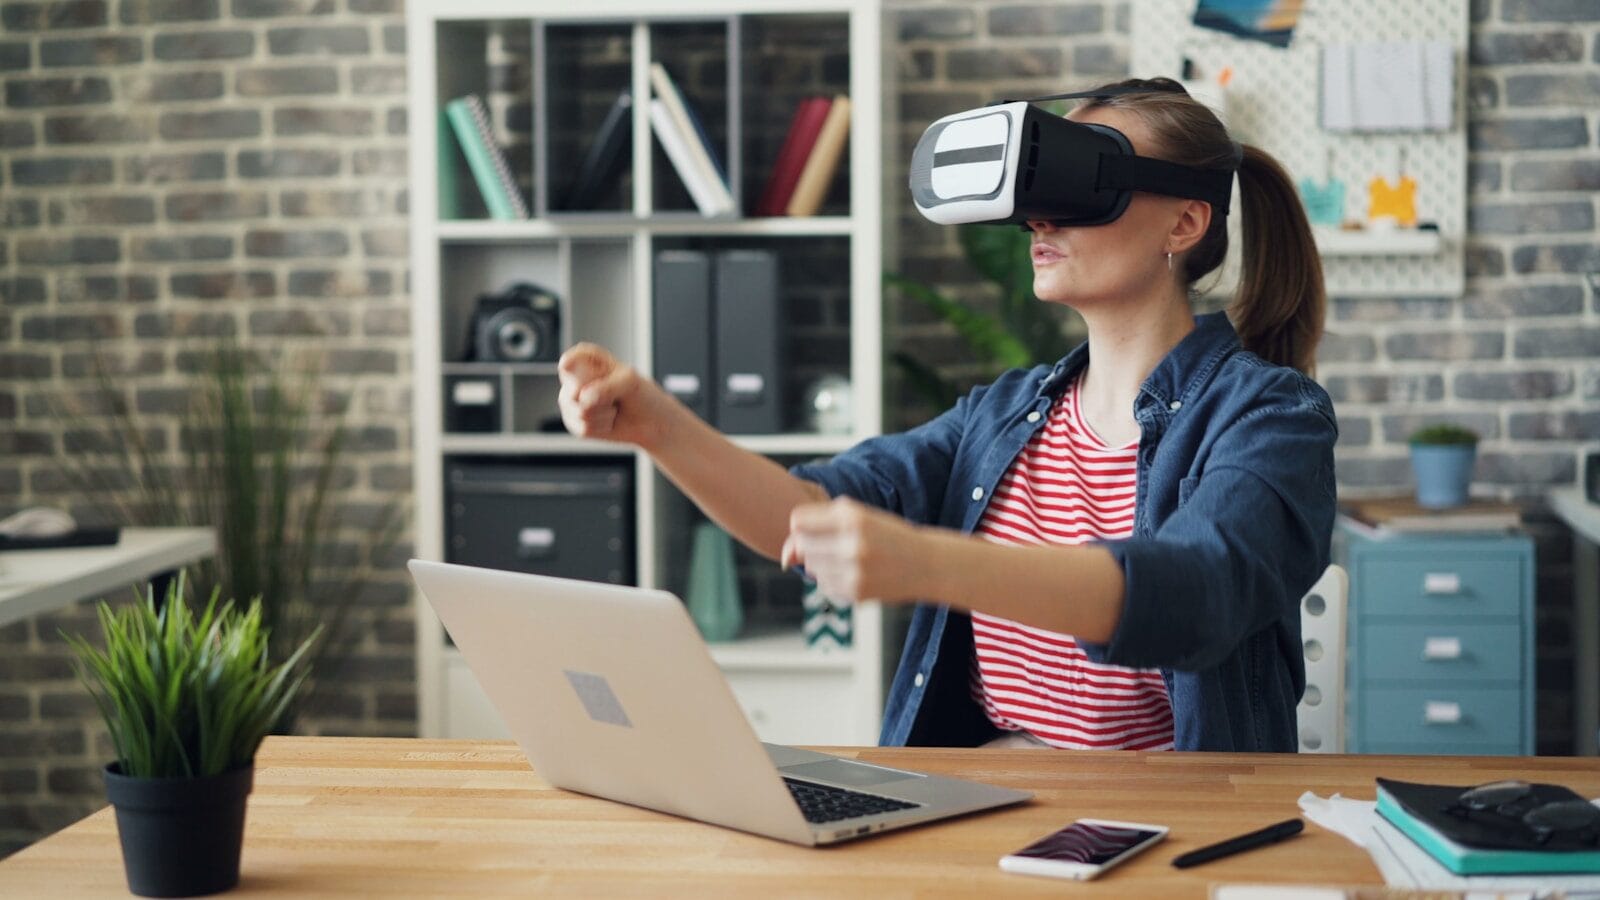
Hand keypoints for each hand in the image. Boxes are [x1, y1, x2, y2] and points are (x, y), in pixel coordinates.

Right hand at [557, 343, 667, 447]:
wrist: (651, 422)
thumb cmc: (642, 395)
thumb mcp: (630, 382)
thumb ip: (607, 387)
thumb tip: (584, 400)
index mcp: (589, 361)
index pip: (573, 357)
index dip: (568, 362)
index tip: (567, 364)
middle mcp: (576, 380)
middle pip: (572, 390)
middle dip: (598, 398)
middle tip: (614, 397)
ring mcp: (573, 402)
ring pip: (579, 412)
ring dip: (603, 415)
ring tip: (613, 408)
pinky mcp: (575, 422)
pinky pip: (583, 429)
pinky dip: (602, 428)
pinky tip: (609, 421)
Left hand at [779, 498, 929, 604]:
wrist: (926, 565)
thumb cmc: (887, 536)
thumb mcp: (859, 517)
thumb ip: (818, 524)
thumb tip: (784, 557)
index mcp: (853, 517)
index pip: (798, 521)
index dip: (802, 526)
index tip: (816, 529)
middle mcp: (852, 543)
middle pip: (802, 546)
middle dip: (811, 546)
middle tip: (835, 545)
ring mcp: (853, 571)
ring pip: (811, 567)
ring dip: (823, 564)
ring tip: (850, 559)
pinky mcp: (855, 592)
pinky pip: (824, 585)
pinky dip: (833, 579)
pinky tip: (856, 573)